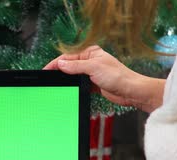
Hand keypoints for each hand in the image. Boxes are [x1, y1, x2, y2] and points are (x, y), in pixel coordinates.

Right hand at [44, 46, 164, 112]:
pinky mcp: (94, 84)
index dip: (56, 64)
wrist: (130, 91)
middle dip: (60, 71)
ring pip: (74, 75)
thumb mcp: (93, 68)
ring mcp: (92, 73)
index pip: (68, 57)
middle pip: (69, 66)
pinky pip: (79, 83)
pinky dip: (73, 86)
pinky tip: (68, 89)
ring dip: (67, 79)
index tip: (46, 70)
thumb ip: (75, 66)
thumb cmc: (118, 76)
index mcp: (90, 52)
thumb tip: (61, 65)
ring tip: (56, 85)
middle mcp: (90, 61)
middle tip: (49, 79)